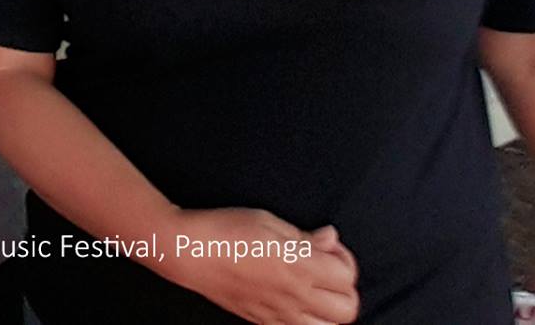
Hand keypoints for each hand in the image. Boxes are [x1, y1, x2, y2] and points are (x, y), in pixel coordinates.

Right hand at [160, 208, 357, 324]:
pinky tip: (291, 299)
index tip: (327, 246)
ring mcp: (277, 313)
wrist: (188, 252)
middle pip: (347, 309)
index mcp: (298, 265)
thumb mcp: (267, 220)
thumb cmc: (224, 228)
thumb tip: (330, 238)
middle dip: (344, 288)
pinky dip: (305, 320)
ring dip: (329, 310)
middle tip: (326, 269)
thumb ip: (304, 236)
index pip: (347, 276)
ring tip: (314, 289)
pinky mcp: (261, 321)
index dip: (343, 258)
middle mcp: (293, 295)